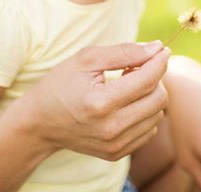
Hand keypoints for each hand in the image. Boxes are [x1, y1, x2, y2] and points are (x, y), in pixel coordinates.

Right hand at [13, 41, 170, 160]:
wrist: (39, 123)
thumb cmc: (61, 84)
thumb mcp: (87, 59)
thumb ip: (125, 51)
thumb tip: (158, 48)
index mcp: (101, 102)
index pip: (148, 80)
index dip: (159, 61)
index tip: (161, 49)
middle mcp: (111, 128)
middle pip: (159, 99)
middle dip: (155, 78)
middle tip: (136, 68)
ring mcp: (115, 145)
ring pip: (157, 114)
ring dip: (149, 95)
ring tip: (127, 86)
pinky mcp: (117, 153)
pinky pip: (149, 130)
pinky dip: (144, 113)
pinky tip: (125, 104)